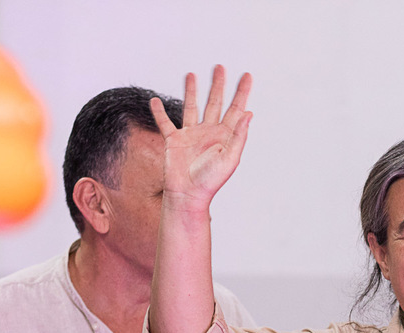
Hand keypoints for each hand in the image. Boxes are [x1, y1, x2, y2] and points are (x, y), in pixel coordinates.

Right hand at [150, 66, 252, 210]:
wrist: (188, 194)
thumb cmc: (210, 180)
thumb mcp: (230, 158)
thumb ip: (239, 136)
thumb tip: (249, 114)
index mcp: (225, 136)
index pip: (236, 109)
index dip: (242, 92)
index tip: (247, 76)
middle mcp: (209, 132)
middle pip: (215, 102)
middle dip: (218, 85)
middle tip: (219, 67)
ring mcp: (191, 135)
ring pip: (192, 106)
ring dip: (192, 91)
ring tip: (191, 74)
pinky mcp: (174, 141)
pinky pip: (165, 123)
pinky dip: (159, 112)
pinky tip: (155, 100)